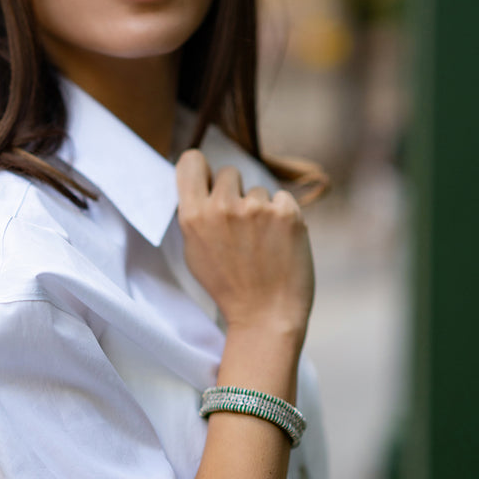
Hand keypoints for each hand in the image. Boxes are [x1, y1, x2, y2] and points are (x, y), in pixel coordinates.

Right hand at [175, 150, 313, 341]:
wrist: (265, 317)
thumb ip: (196, 216)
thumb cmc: (230, 288)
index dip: (202, 169)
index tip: (209, 181)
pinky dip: (285, 217)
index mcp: (193, 216)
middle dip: (235, 193)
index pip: (191, 161)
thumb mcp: (195, 252)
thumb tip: (201, 185)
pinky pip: (283, 199)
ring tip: (262, 244)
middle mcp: (222, 207)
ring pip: (258, 190)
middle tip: (241, 227)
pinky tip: (280, 243)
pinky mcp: (287, 213)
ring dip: (262, 210)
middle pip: (229, 173)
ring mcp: (256, 208)